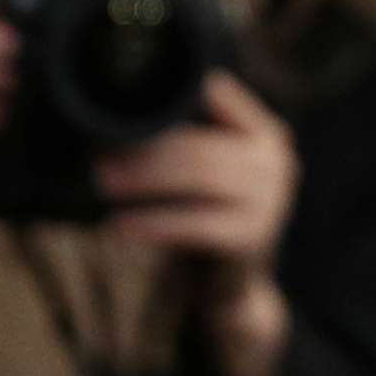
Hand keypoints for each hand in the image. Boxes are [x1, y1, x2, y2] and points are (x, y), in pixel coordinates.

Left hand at [99, 71, 300, 375]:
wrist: (232, 282)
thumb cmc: (206, 213)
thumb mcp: (206, 168)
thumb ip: (184, 134)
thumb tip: (113, 105)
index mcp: (265, 133)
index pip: (218, 93)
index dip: (172, 93)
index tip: (121, 96)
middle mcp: (276, 162)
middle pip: (204, 142)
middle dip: (148, 150)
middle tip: (99, 160)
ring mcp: (270, 200)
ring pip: (201, 175)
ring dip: (146, 179)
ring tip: (104, 183)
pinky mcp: (252, 238)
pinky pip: (195, 223)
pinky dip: (154, 222)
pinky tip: (120, 224)